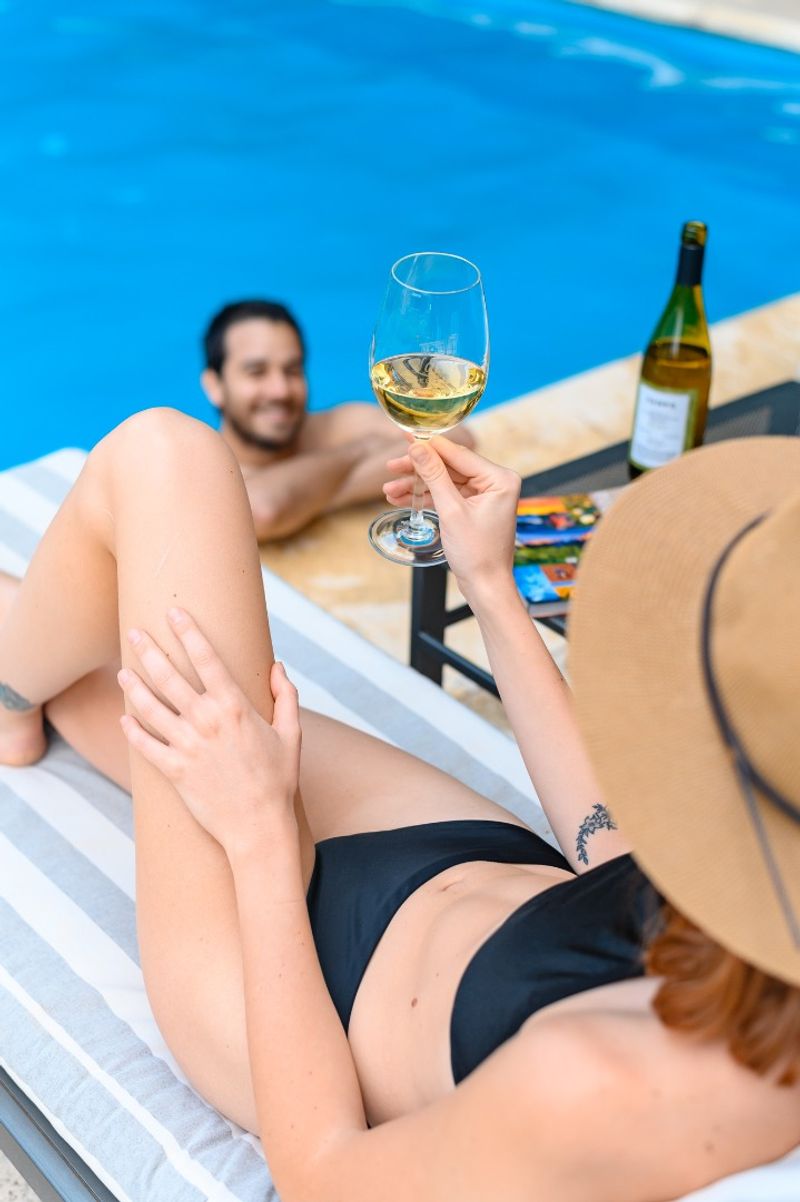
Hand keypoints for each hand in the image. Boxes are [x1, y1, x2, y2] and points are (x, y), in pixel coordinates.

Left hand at [117, 608, 300, 854]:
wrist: (259, 826)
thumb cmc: (279, 780)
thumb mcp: (291, 734)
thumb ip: (286, 696)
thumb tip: (279, 666)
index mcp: (235, 706)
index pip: (207, 658)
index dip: (189, 632)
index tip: (174, 613)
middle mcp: (207, 721)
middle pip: (169, 676)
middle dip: (149, 650)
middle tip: (133, 632)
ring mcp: (188, 745)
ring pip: (150, 707)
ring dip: (134, 686)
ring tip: (123, 672)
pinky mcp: (174, 770)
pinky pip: (145, 745)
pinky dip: (132, 731)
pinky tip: (124, 718)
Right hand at [383, 436, 520, 595]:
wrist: (486, 587)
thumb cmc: (477, 554)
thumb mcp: (451, 511)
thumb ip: (434, 476)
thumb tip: (417, 448)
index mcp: (500, 479)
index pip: (458, 454)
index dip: (429, 446)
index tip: (406, 436)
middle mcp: (496, 483)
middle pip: (449, 466)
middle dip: (418, 470)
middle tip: (391, 467)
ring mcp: (485, 495)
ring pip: (444, 481)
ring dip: (417, 485)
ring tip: (389, 490)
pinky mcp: (474, 508)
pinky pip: (447, 495)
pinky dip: (426, 497)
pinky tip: (402, 498)